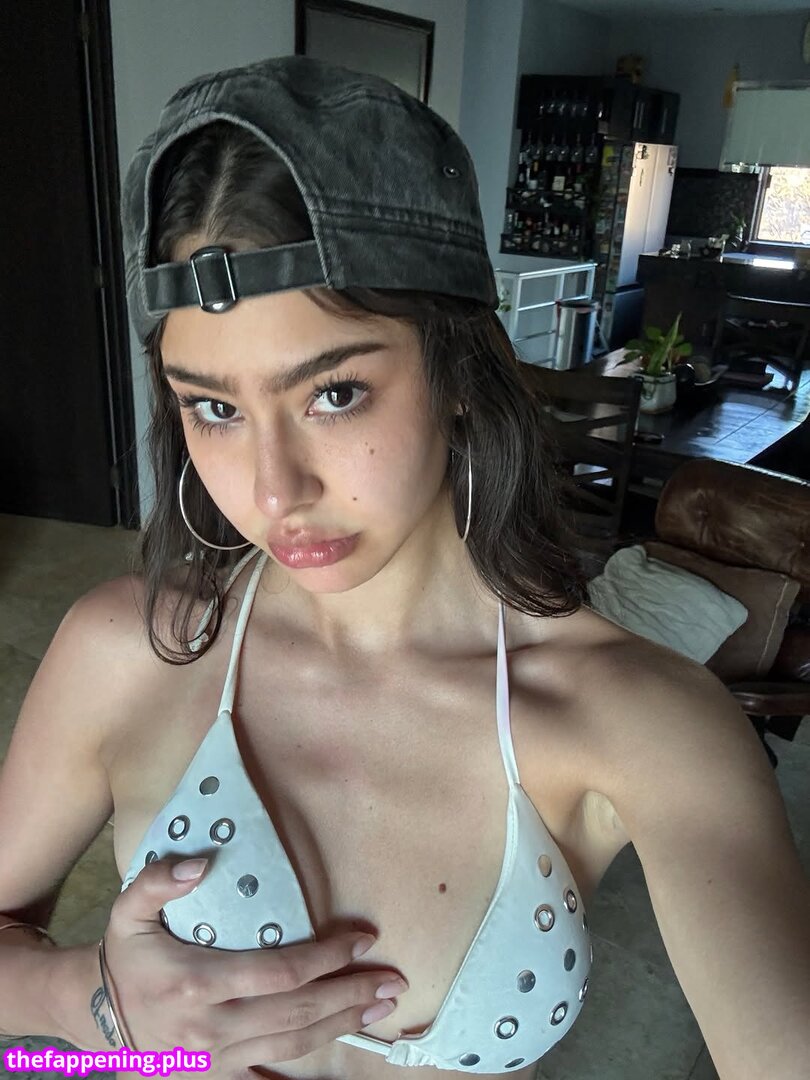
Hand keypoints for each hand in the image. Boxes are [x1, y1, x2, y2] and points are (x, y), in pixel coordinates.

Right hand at [102, 857, 405, 1076]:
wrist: (97, 1016)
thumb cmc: (125, 954)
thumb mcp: (127, 909)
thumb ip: (158, 881)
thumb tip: (199, 863)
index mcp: (196, 982)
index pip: (280, 971)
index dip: (326, 956)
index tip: (361, 937)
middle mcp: (212, 1026)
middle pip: (297, 1011)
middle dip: (350, 994)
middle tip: (392, 979)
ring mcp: (217, 1057)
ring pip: (293, 1044)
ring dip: (342, 1025)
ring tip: (381, 1006)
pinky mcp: (219, 1074)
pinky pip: (272, 1071)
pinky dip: (309, 1061)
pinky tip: (342, 1046)